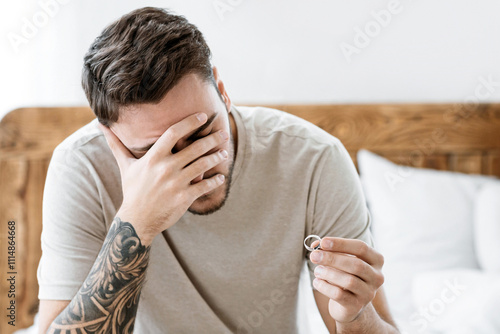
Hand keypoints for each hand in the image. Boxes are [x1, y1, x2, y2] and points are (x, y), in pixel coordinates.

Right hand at [98, 113, 228, 244]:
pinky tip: (220, 177)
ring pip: (203, 165)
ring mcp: (176, 183)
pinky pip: (205, 186)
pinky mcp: (184, 197)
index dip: (190, 122)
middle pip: (195, 147)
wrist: (136, 220)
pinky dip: (215, 181)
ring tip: (224, 153)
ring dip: (216, 157)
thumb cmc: (132, 190)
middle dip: (212, 139)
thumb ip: (116, 144)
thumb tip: (100, 125)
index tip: (203, 116)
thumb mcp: (125, 166)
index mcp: (153, 157)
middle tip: (223, 133)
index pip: (174, 132)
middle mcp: (166, 168)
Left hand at [310, 237, 384, 323]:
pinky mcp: (357, 306)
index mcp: (376, 260)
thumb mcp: (340, 260)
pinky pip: (339, 295)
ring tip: (316, 270)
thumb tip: (315, 245)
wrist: (348, 304)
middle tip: (314, 256)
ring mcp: (368, 293)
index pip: (361, 248)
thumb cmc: (344, 275)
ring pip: (349, 281)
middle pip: (356, 264)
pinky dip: (325, 287)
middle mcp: (377, 277)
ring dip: (328, 273)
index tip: (323, 242)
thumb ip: (329, 250)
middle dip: (332, 258)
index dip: (341, 244)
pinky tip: (317, 282)